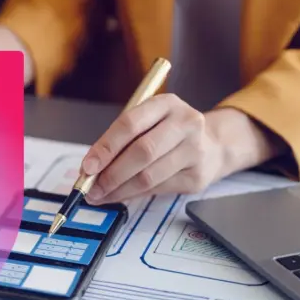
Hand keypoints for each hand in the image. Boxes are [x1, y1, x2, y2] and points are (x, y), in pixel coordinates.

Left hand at [81, 95, 277, 203]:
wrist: (212, 145)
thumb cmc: (167, 132)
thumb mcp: (147, 122)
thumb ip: (121, 141)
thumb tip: (89, 170)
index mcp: (166, 104)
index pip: (130, 124)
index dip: (105, 147)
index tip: (87, 167)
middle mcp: (185, 123)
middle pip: (142, 152)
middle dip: (111, 174)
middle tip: (91, 187)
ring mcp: (195, 150)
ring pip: (149, 176)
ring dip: (119, 190)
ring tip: (100, 195)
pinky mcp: (197, 176)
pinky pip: (158, 189)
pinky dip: (133, 195)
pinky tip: (120, 196)